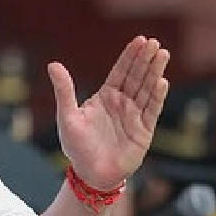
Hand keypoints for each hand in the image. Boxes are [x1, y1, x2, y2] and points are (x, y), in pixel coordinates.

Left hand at [48, 36, 169, 190]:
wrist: (90, 175)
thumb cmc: (77, 147)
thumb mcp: (67, 116)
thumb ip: (64, 90)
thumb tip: (53, 64)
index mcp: (105, 97)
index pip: (121, 71)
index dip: (130, 56)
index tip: (140, 40)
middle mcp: (122, 103)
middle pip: (137, 76)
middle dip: (145, 59)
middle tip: (154, 42)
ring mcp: (135, 116)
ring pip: (147, 89)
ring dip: (155, 72)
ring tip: (162, 54)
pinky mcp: (144, 131)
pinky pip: (152, 110)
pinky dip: (157, 96)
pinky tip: (162, 81)